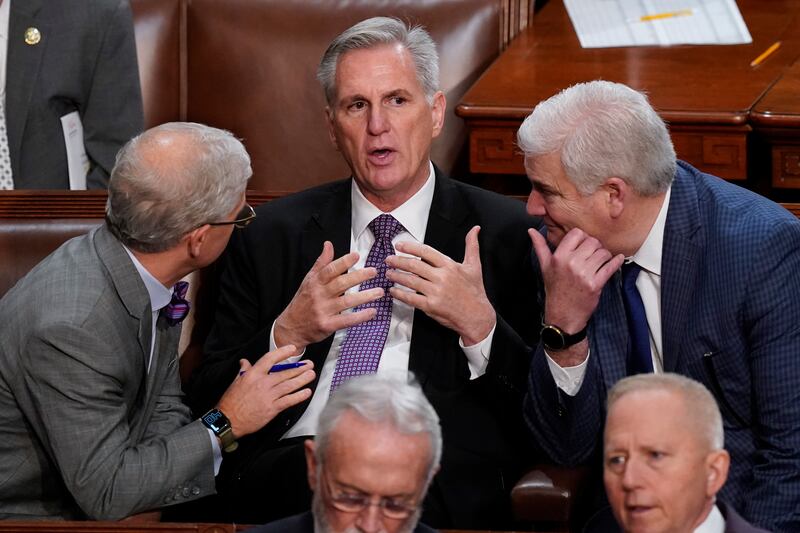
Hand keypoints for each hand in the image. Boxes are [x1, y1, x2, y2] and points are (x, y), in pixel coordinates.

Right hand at [217, 345, 314, 437]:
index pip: (270, 359)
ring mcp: (268, 396)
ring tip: (311, 374)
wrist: (228, 420)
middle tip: (309, 365)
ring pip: (290, 385)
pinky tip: (307, 392)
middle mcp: (262, 383)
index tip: (292, 348)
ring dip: (303, 379)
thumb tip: (245, 362)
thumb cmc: (231, 402)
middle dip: (300, 368)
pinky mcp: (272, 409)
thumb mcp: (235, 382)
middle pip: (285, 373)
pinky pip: (289, 400)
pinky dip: (299, 396)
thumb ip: (244, 370)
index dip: (283, 352)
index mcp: (253, 375)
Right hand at [274, 241, 383, 348]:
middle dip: (358, 277)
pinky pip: (347, 320)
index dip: (343, 262)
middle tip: (373, 272)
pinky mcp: (327, 325)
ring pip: (346, 302)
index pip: (330, 270)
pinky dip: (361, 316)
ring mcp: (323, 311)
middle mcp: (319, 295)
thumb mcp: (309, 280)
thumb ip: (321, 263)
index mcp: (315, 283)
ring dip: (364, 297)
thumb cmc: (303, 301)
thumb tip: (328, 245)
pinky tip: (372, 312)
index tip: (356, 256)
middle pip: (340, 284)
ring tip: (379, 292)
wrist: (291, 327)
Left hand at [386, 226, 495, 345]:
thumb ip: (472, 246)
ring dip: (396, 276)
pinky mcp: (431, 306)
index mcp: (449, 266)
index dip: (410, 247)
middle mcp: (442, 277)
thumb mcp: (474, 266)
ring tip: (388, 273)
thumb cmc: (474, 291)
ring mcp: (436, 292)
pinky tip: (393, 291)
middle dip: (398, 261)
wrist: (477, 315)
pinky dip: (400, 294)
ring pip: (410, 281)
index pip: (426, 252)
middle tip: (388, 260)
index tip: (399, 245)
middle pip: (414, 266)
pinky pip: (411, 298)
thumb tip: (475, 229)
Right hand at [530, 227, 622, 332]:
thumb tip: (531, 231)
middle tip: (593, 254)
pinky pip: (610, 267)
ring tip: (600, 261)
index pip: (577, 234)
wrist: (563, 314)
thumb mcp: (545, 267)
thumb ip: (540, 246)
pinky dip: (616, 262)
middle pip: (593, 242)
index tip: (583, 244)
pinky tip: (617, 259)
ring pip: (603, 253)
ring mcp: (584, 274)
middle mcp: (571, 264)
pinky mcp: (595, 284)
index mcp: (558, 257)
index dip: (583, 237)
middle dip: (596, 246)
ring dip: (605, 256)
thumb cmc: (555, 289)